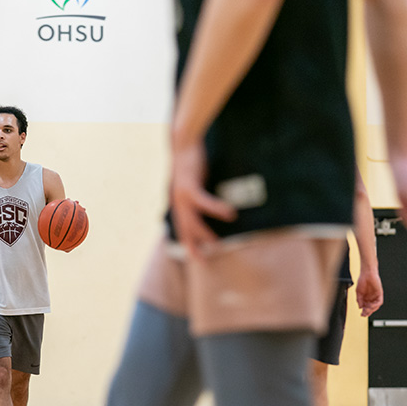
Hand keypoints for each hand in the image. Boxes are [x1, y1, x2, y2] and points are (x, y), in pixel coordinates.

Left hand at [170, 142, 236, 259]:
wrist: (184, 144)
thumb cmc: (192, 164)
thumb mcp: (193, 184)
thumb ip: (197, 197)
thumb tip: (208, 206)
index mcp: (178, 204)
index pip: (182, 229)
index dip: (188, 244)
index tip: (197, 259)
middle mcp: (177, 202)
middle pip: (185, 230)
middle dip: (193, 247)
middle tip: (205, 261)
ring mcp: (181, 196)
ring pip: (192, 221)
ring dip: (204, 233)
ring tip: (217, 244)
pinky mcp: (189, 186)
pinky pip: (203, 202)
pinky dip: (215, 209)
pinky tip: (229, 215)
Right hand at [355, 266, 383, 316]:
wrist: (367, 274)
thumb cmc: (362, 281)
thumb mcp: (358, 292)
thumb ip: (359, 300)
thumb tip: (360, 307)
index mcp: (366, 298)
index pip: (366, 307)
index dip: (364, 311)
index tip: (361, 314)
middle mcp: (371, 298)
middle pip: (371, 308)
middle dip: (367, 312)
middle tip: (364, 314)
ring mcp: (376, 296)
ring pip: (375, 306)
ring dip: (371, 309)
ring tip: (367, 310)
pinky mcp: (380, 294)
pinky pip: (379, 302)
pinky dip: (375, 305)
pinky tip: (371, 305)